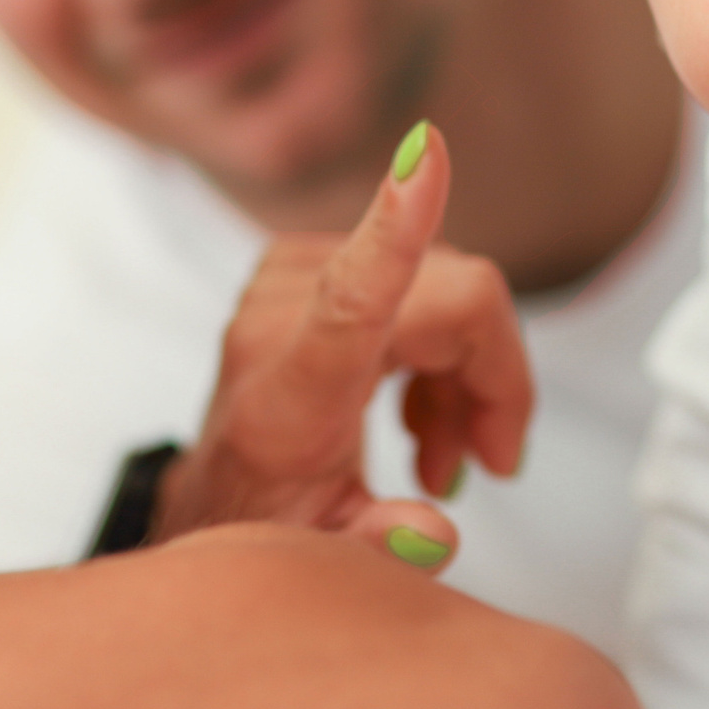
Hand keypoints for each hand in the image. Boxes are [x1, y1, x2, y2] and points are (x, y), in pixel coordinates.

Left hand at [152, 123, 531, 569]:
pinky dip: (439, 346)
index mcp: (289, 393)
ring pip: (444, 284)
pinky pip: (417, 275)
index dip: (400, 220)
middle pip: (450, 297)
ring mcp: (285, 282)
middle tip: (485, 460)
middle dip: (494, 378)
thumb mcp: (323, 557)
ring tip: (443, 454)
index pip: (353, 294)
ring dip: (466, 370)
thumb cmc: (264, 520)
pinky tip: (422, 412)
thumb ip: (377, 544)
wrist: (213, 499)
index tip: (427, 151)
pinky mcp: (301, 264)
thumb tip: (433, 532)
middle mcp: (279, 324)